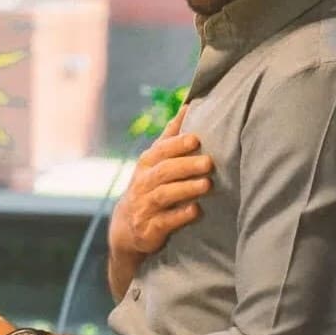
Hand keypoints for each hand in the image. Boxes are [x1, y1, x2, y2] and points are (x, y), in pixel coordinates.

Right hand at [110, 112, 212, 271]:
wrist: (126, 227)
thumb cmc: (148, 187)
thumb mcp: (153, 161)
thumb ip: (170, 136)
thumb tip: (188, 105)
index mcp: (146, 164)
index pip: (160, 151)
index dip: (177, 144)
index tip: (196, 138)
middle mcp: (143, 183)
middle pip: (163, 171)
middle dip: (186, 166)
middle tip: (209, 162)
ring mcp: (144, 206)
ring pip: (164, 195)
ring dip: (186, 189)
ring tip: (207, 185)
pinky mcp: (149, 229)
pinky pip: (164, 221)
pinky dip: (180, 216)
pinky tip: (196, 210)